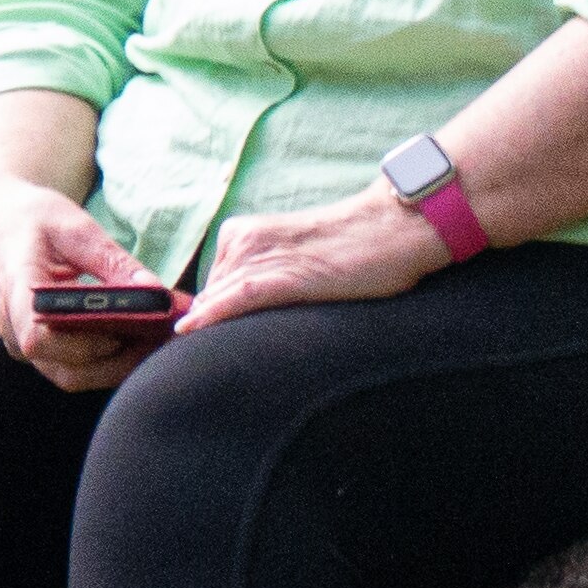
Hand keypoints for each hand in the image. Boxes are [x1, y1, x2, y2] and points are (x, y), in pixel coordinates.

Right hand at [0, 179, 178, 392]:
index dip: (87, 344)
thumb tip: (155, 291)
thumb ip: (113, 261)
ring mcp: (24, 345)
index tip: (129, 328)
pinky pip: (77, 368)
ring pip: (76, 376)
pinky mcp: (41, 350)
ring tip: (159, 336)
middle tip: (166, 334)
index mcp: (16, 291)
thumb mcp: (74, 227)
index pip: (39, 337)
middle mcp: (15, 328)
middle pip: (69, 369)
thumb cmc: (31, 220)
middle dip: (123, 358)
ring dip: (121, 364)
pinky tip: (140, 337)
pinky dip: (111, 360)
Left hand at [179, 186, 450, 334]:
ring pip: (220, 300)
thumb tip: (240, 310)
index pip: (213, 284)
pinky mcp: (284, 276)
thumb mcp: (299, 256)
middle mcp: (243, 239)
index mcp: (242, 232)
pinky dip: (213, 315)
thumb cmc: (358, 246)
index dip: (217, 312)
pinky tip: (191, 332)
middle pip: (211, 295)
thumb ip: (268, 276)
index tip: (221, 338)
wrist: (395, 227)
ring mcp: (262, 256)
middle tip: (220, 354)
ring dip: (212, 328)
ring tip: (208, 360)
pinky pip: (238, 298)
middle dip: (215, 322)